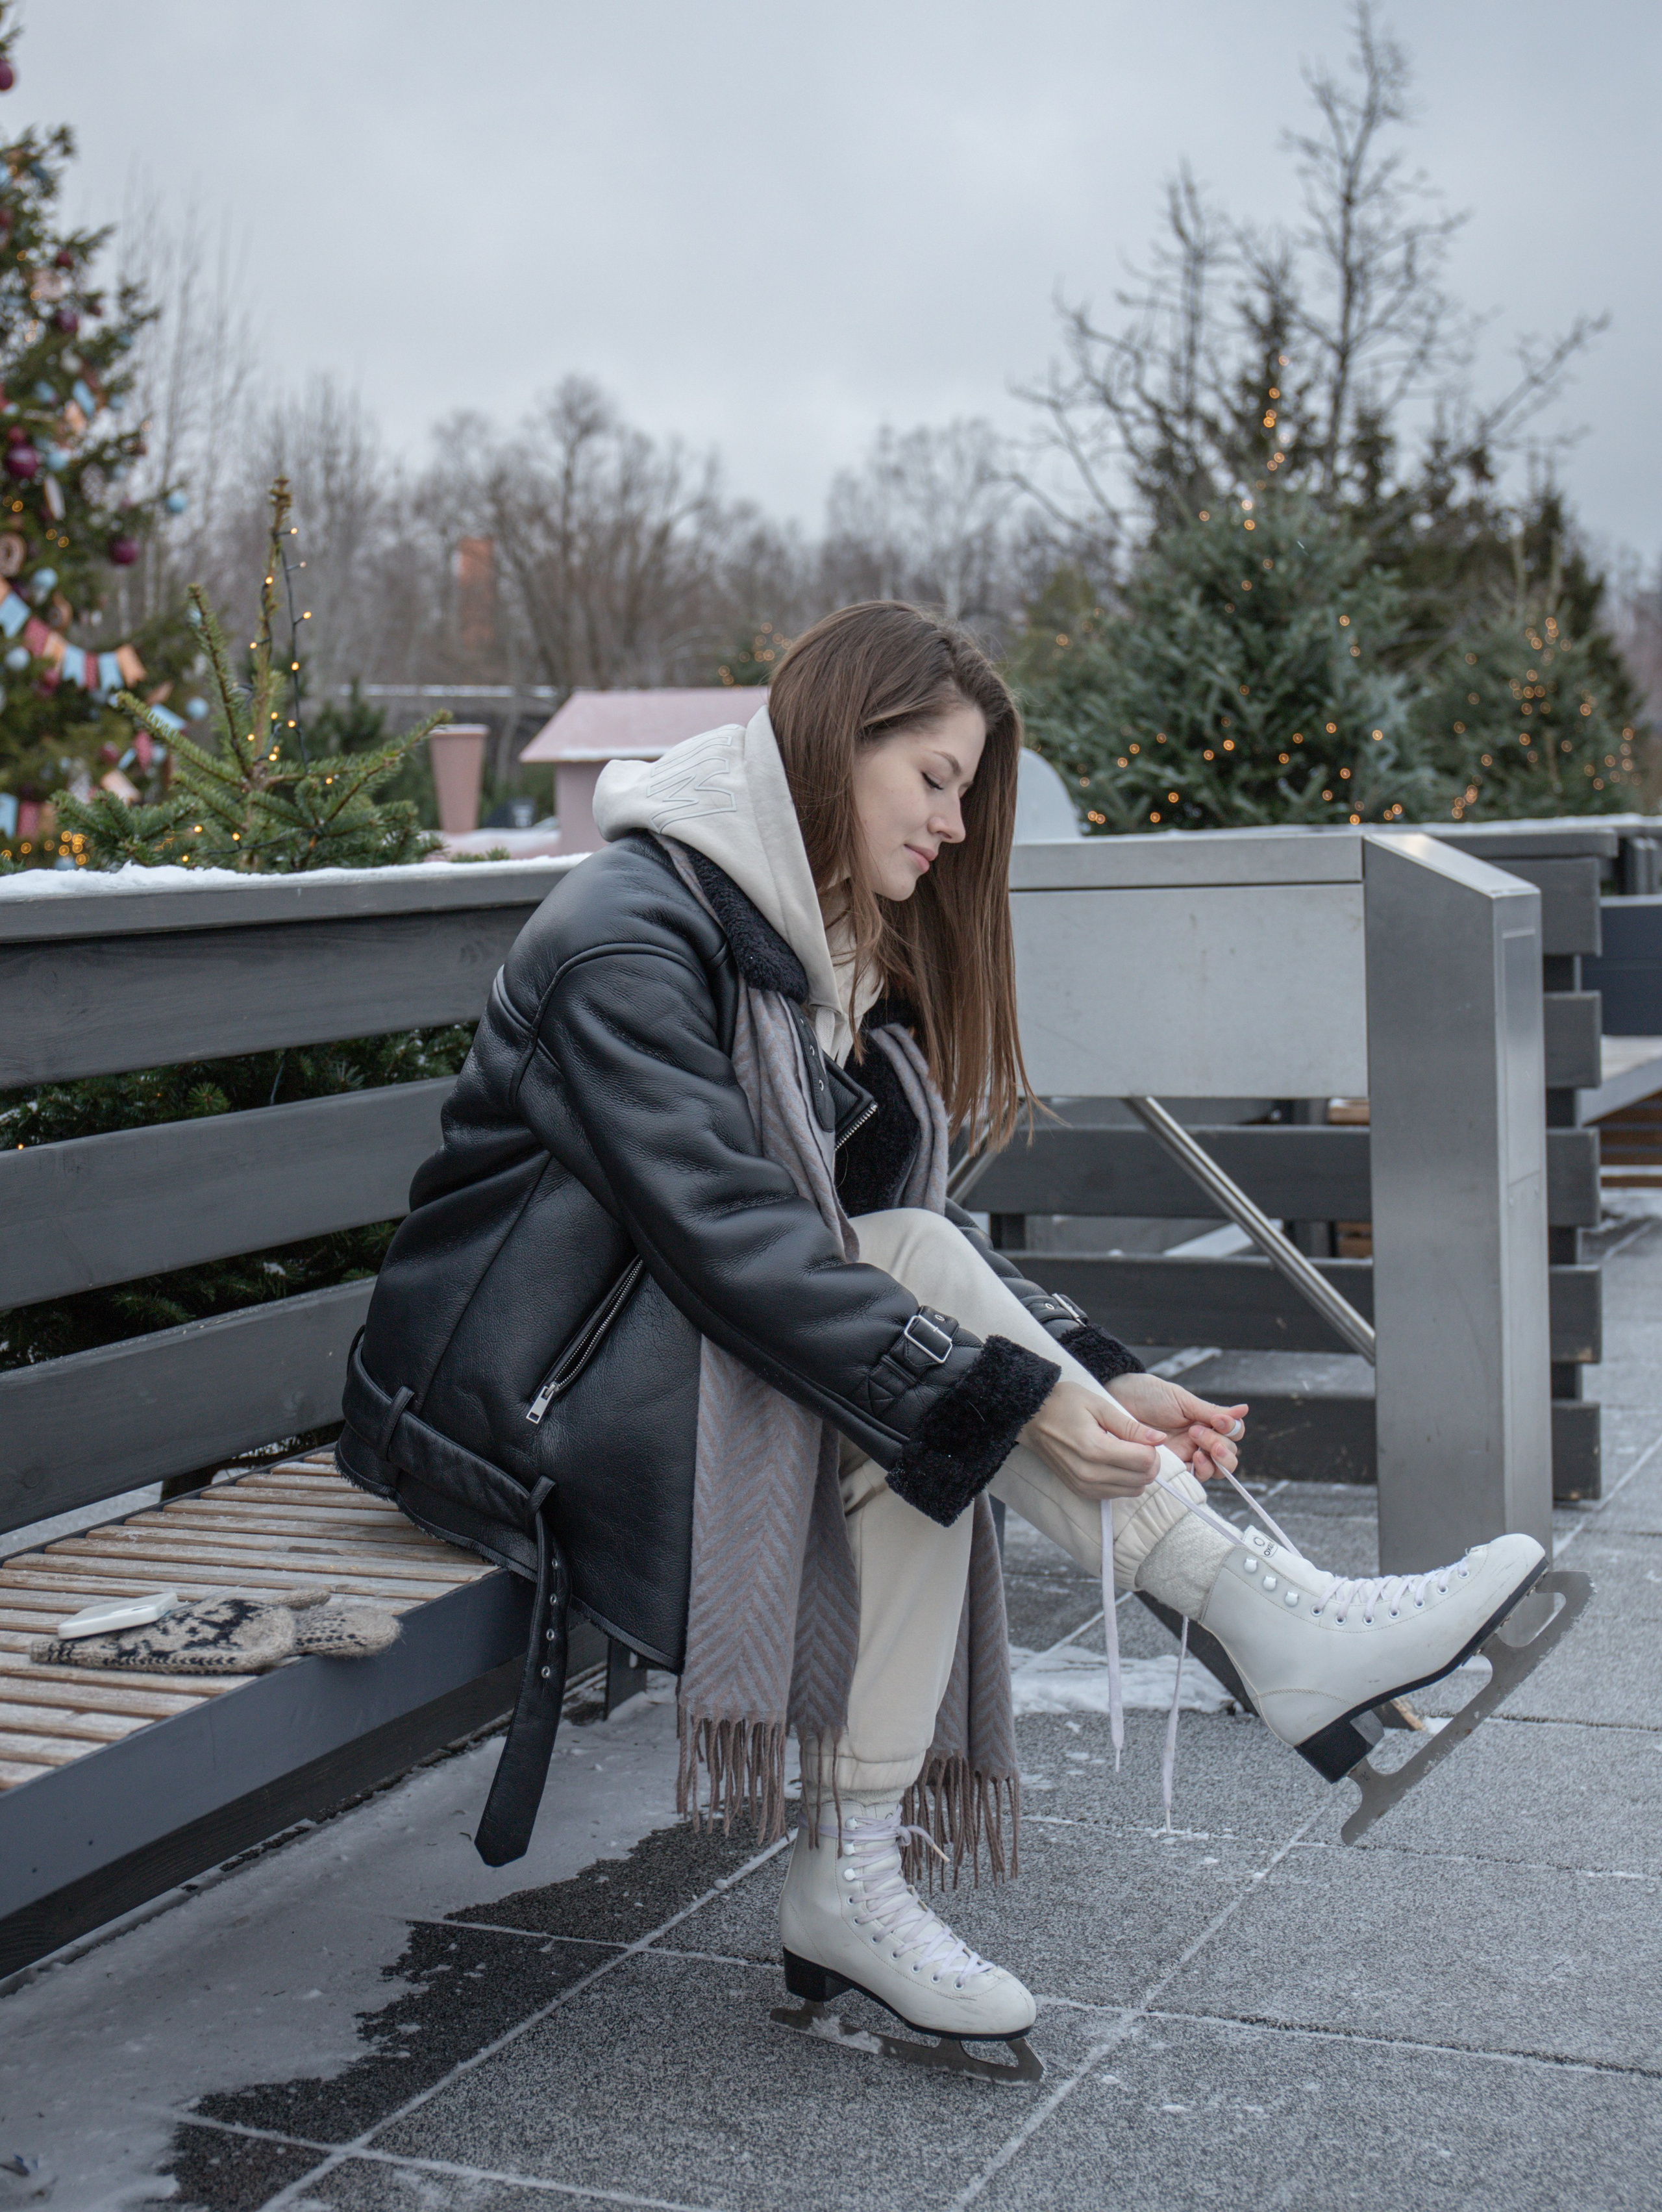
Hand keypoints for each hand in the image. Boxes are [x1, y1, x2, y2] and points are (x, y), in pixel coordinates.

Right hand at [1018, 1378, 1168, 1502]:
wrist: (1030, 1418)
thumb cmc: (1062, 1403)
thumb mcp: (1098, 1404)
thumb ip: (1130, 1425)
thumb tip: (1159, 1438)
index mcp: (1094, 1449)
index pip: (1144, 1461)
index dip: (1152, 1447)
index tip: (1143, 1435)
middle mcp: (1089, 1474)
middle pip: (1143, 1479)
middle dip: (1149, 1461)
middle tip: (1138, 1442)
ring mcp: (1084, 1486)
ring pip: (1134, 1490)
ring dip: (1138, 1473)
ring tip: (1125, 1451)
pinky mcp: (1081, 1492)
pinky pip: (1117, 1495)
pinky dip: (1124, 1480)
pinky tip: (1114, 1461)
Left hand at [1106, 1373, 1247, 1481]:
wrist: (1117, 1398)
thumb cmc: (1147, 1394)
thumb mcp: (1181, 1399)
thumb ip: (1210, 1410)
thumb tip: (1244, 1410)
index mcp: (1204, 1422)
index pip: (1233, 1434)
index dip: (1231, 1431)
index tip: (1218, 1421)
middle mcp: (1198, 1442)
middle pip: (1228, 1457)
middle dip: (1223, 1448)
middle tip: (1201, 1434)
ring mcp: (1185, 1456)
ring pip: (1215, 1470)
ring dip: (1214, 1462)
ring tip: (1197, 1448)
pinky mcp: (1169, 1468)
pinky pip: (1192, 1477)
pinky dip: (1199, 1470)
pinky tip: (1192, 1458)